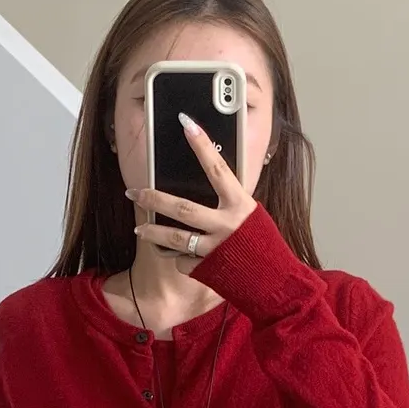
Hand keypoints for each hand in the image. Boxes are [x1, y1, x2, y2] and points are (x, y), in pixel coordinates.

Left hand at [127, 114, 255, 274]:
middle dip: (153, 198)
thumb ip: (230, 203)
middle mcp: (226, 225)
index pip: (217, 169)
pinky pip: (185, 260)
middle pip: (182, 208)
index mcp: (240, 206)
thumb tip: (209, 185)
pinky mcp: (207, 270)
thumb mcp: (252, 217)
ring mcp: (215, 249)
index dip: (201, 145)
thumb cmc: (263, 246)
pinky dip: (181, 258)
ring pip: (174, 238)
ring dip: (152, 232)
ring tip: (139, 228)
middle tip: (134, 192)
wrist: (274, 283)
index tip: (186, 124)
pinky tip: (183, 257)